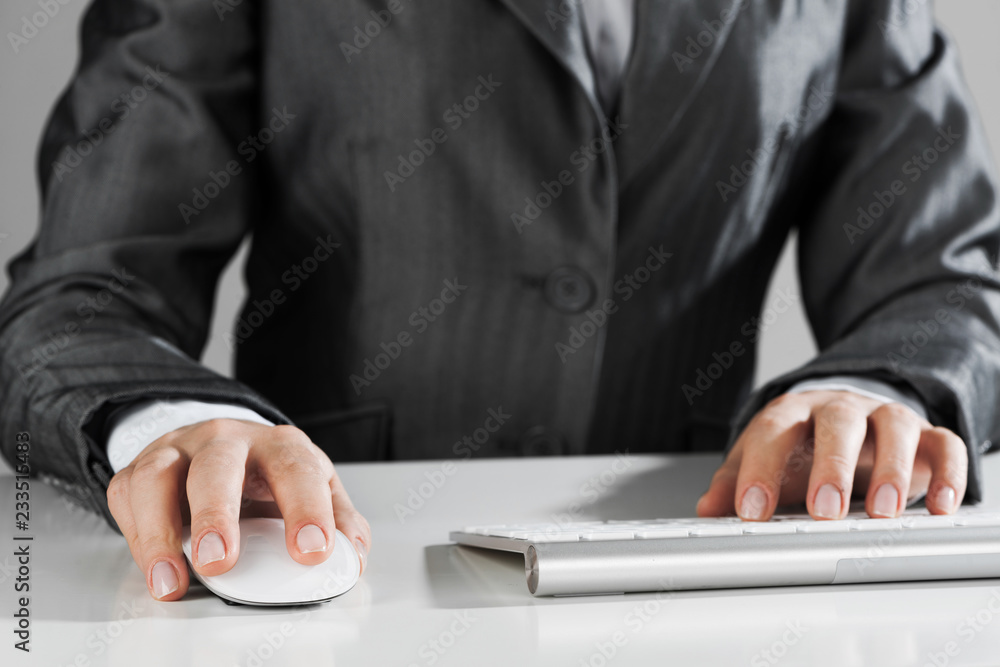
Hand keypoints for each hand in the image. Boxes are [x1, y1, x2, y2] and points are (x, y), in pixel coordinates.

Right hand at [107, 419, 370, 600]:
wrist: (220, 446)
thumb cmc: (270, 476)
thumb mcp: (314, 490)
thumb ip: (339, 523)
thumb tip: (352, 557)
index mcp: (280, 446)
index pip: (296, 469)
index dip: (306, 509)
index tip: (312, 550)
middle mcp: (227, 440)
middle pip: (218, 465)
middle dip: (217, 514)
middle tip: (222, 561)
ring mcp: (178, 451)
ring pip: (158, 477)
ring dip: (160, 532)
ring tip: (173, 580)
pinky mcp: (139, 471)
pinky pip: (128, 497)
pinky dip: (137, 536)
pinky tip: (156, 569)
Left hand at [696, 391, 967, 520]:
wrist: (848, 417)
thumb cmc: (802, 445)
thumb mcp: (765, 460)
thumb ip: (735, 482)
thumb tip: (707, 510)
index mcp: (792, 412)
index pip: (773, 432)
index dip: (761, 469)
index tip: (752, 509)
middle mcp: (839, 408)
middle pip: (837, 423)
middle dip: (831, 465)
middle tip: (824, 510)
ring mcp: (884, 417)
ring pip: (894, 428)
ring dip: (892, 470)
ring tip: (883, 512)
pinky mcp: (926, 434)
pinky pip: (944, 444)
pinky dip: (948, 472)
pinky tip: (942, 506)